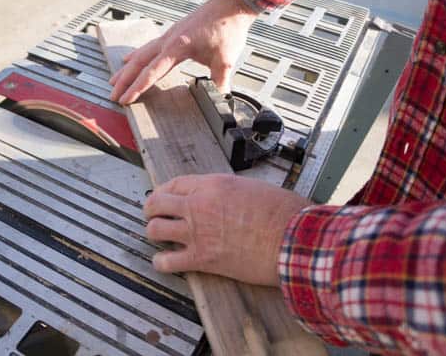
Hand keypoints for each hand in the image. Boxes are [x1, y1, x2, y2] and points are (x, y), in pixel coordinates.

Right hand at [109, 0, 257, 104]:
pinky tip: (130, 59)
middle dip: (124, 80)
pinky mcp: (173, 34)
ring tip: (114, 80)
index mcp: (178, 47)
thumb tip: (220, 98)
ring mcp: (169, 36)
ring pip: (141, 53)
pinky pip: (148, 46)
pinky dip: (137, 55)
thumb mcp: (225, 59)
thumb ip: (219, 80)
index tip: (126, 99)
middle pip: (139, 63)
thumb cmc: (227, 28)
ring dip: (127, 68)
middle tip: (113, 94)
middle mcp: (168, 40)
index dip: (138, 88)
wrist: (231, 4)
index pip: (152, 72)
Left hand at [144, 174, 311, 286]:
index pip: (174, 183)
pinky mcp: (202, 258)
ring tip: (160, 237)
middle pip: (156, 203)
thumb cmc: (283, 214)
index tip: (163, 197)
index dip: (164, 191)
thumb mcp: (253, 187)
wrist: (293, 240)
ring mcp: (197, 232)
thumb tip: (222, 198)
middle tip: (155, 215)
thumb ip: (229, 191)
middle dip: (152, 209)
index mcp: (213, 184)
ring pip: (155, 229)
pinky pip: (167, 261)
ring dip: (155, 233)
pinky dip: (162, 262)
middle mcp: (199, 205)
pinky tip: (165, 262)